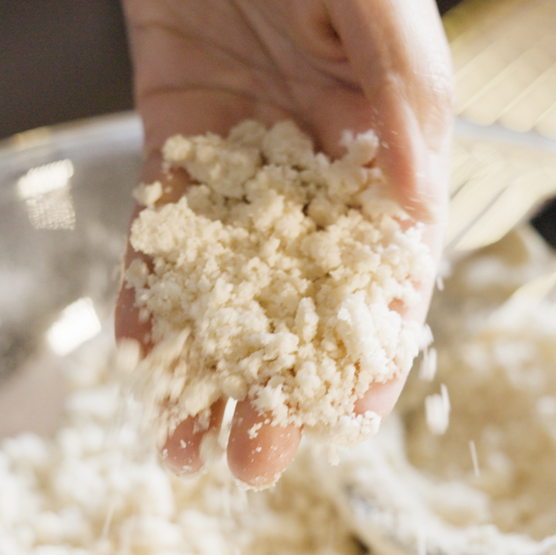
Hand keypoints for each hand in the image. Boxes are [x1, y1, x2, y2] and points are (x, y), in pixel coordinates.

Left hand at [116, 0, 453, 485]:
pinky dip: (146, 292)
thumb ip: (409, 92)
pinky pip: (160, 230)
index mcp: (389, 140)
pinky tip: (136, 355)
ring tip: (182, 444)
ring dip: (204, 363)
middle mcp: (318, 162)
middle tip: (248, 462)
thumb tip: (420, 199)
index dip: (366, 351)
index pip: (385, 267)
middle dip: (273, 383)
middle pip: (298, 295)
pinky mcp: (173, 140)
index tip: (343, 423)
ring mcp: (242, 156)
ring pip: (225, 280)